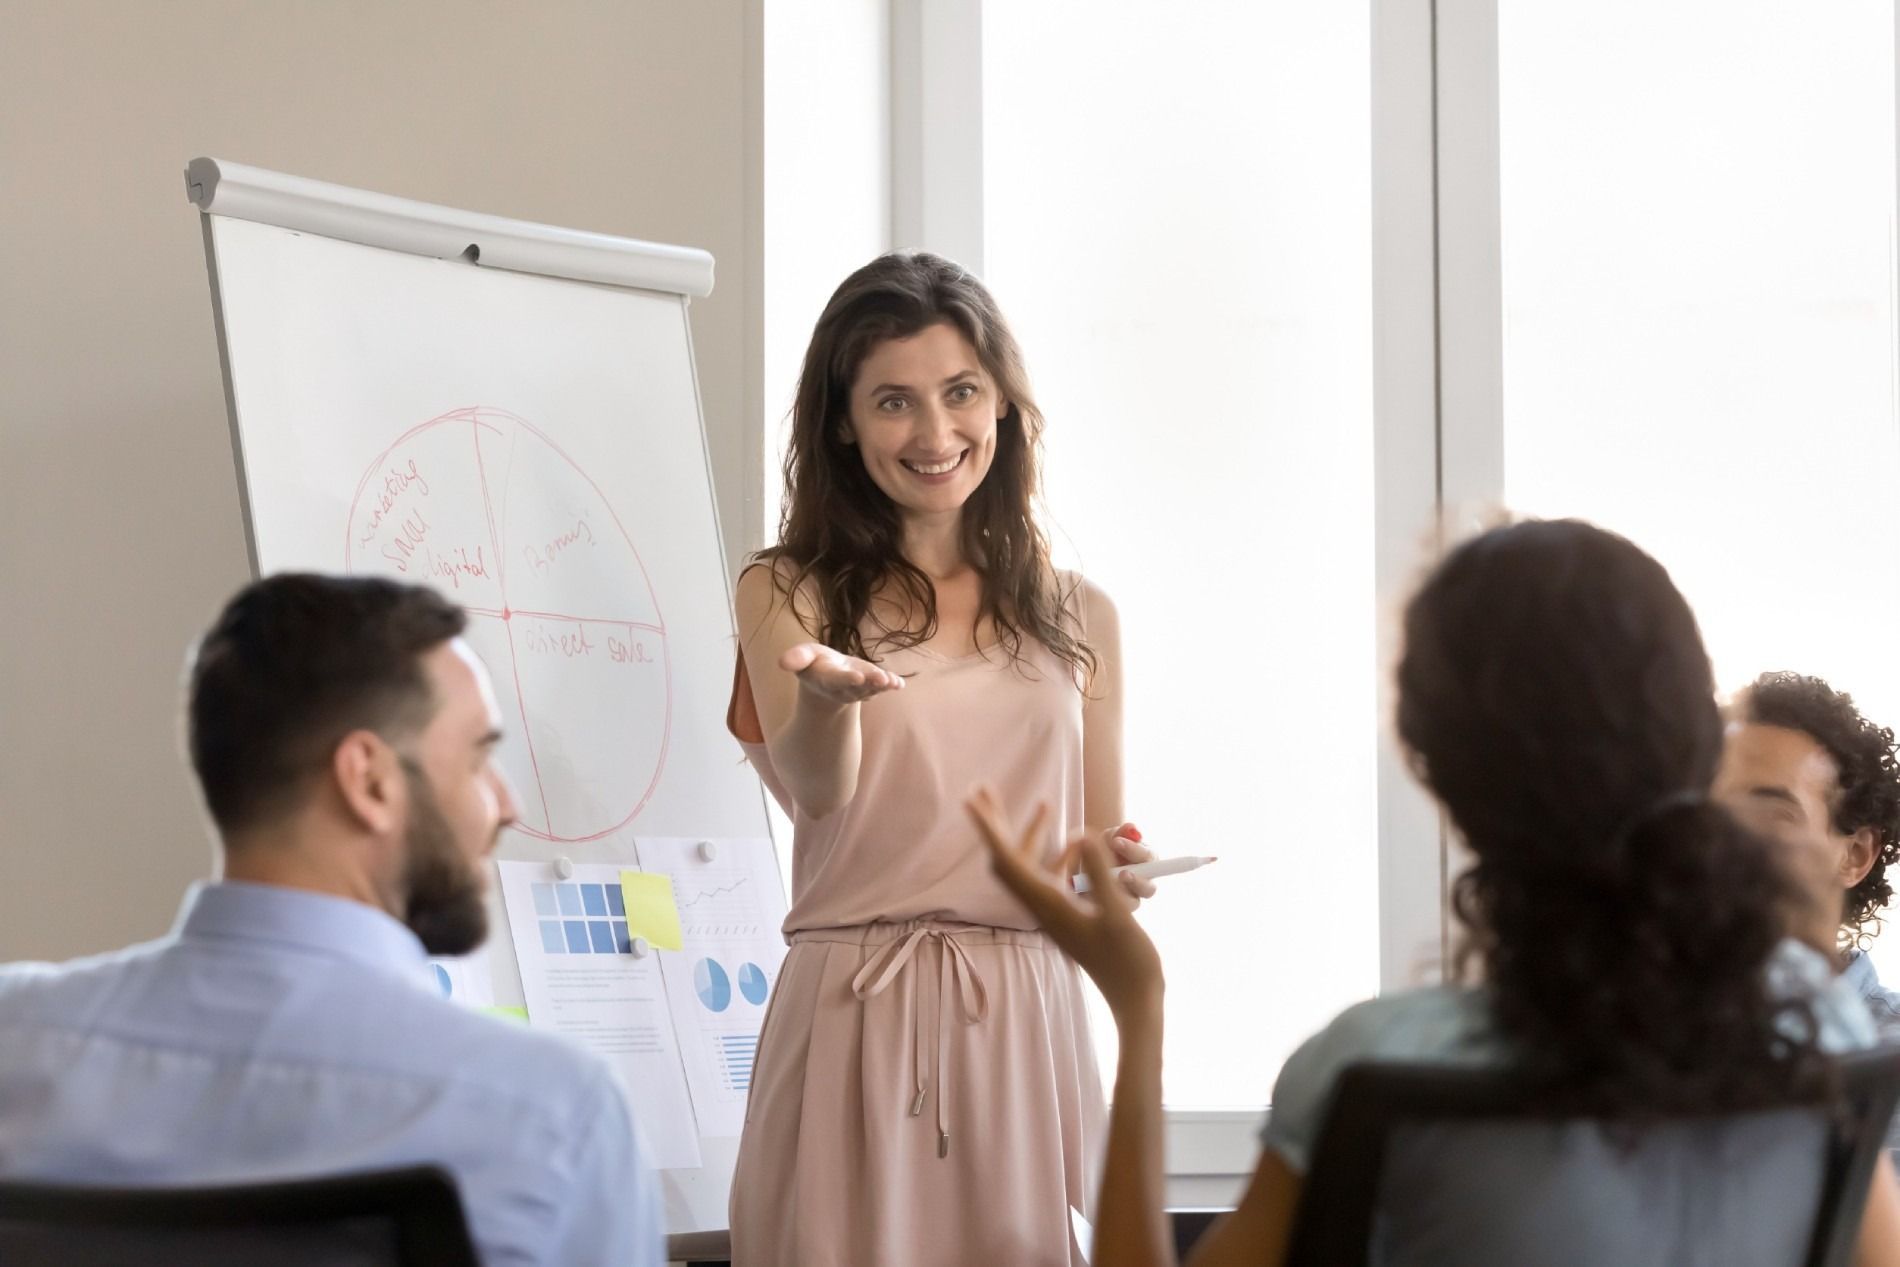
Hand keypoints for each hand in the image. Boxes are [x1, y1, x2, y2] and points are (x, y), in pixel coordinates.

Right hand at [779, 642, 905, 706]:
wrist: (828, 681)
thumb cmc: (815, 664)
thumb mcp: (804, 657)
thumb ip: (797, 658)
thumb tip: (782, 662)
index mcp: (827, 679)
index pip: (836, 680)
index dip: (846, 679)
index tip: (857, 676)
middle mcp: (844, 687)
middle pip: (857, 686)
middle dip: (869, 683)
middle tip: (881, 679)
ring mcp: (860, 689)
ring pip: (871, 689)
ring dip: (882, 685)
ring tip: (892, 682)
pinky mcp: (871, 686)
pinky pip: (882, 687)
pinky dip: (891, 685)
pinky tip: (899, 684)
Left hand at [967, 787, 1163, 1024]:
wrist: (1134, 999)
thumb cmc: (1130, 962)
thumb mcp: (1118, 916)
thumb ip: (1099, 874)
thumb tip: (1080, 833)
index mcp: (1048, 905)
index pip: (1007, 861)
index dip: (988, 829)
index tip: (971, 800)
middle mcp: (1043, 907)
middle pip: (1006, 860)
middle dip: (994, 824)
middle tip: (982, 789)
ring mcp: (1053, 911)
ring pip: (1027, 867)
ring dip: (1026, 834)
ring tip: (1041, 802)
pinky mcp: (1067, 915)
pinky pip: (1051, 878)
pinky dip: (1056, 854)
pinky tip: (1073, 842)